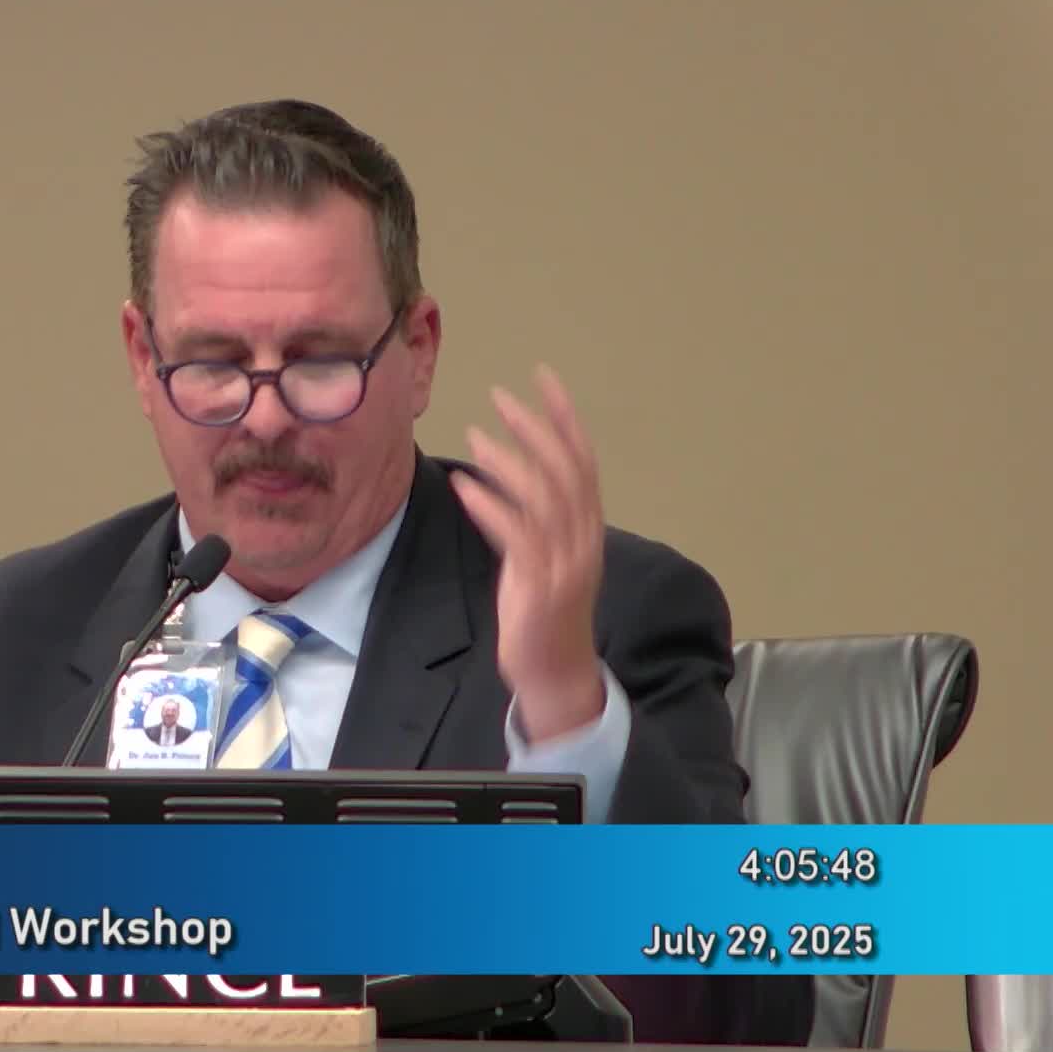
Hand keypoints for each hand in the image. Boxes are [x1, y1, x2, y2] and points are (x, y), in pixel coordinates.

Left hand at [449, 366, 605, 741]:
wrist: (556, 674)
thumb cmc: (544, 614)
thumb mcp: (545, 556)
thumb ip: (535, 515)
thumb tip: (506, 471)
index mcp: (588, 528)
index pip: (584, 459)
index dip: (565, 416)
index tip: (544, 377)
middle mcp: (583, 540)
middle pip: (565, 470)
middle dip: (535, 427)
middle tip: (501, 396)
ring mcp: (564, 564)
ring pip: (543, 498)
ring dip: (509, 462)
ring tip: (477, 434)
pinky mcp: (539, 587)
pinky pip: (516, 537)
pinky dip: (490, 507)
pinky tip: (464, 486)